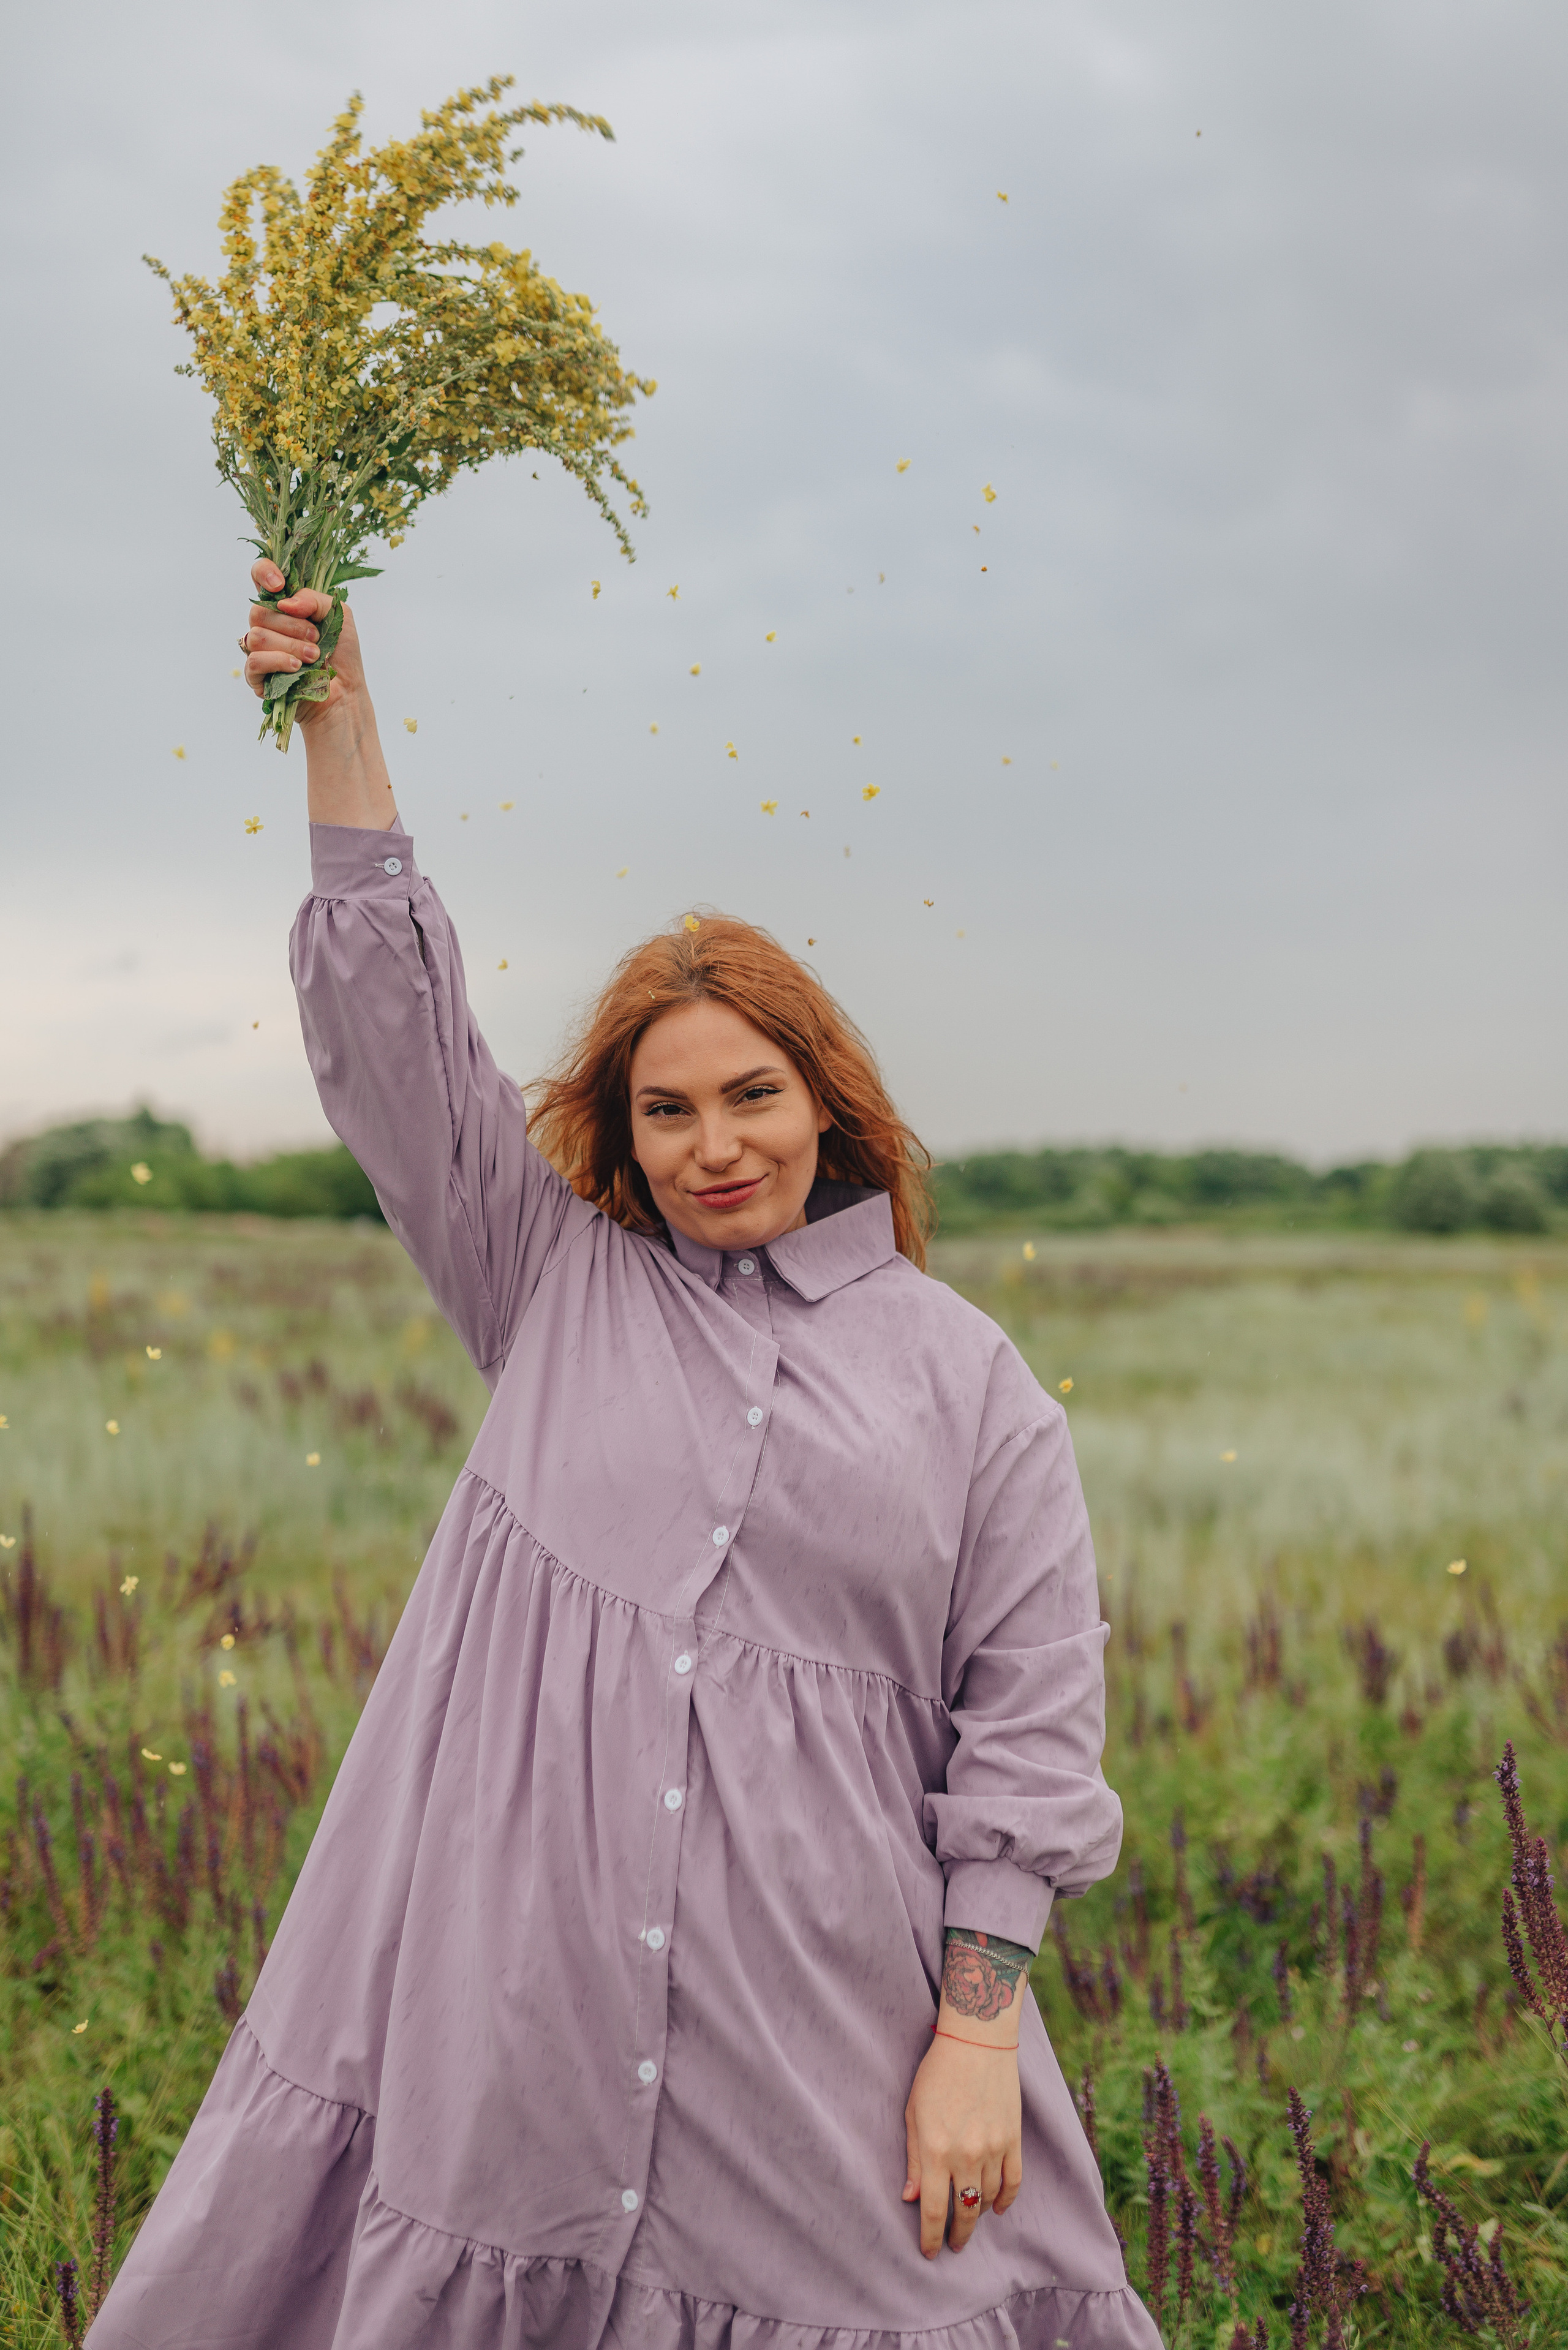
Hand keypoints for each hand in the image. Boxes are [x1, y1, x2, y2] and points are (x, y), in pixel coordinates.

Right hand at [241, 559, 366, 728]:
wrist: (345, 693)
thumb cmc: (342, 655)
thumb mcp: (339, 616)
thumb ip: (314, 598)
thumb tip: (284, 603)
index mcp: (284, 606)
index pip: (260, 576)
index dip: (264, 572)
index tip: (280, 584)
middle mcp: (268, 625)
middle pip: (259, 611)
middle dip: (292, 625)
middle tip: (316, 638)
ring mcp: (260, 650)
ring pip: (257, 636)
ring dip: (290, 646)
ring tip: (313, 657)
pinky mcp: (257, 677)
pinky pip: (254, 661)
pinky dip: (278, 662)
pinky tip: (297, 668)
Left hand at [902, 2032, 1021, 2257]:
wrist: (977, 2042)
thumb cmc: (937, 2073)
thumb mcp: (913, 2112)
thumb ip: (914, 2158)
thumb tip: (911, 2197)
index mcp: (936, 2150)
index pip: (933, 2209)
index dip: (930, 2237)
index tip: (929, 2253)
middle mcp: (966, 2155)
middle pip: (964, 2211)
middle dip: (958, 2234)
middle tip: (953, 2244)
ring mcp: (993, 2148)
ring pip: (988, 2199)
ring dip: (979, 2215)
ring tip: (970, 2220)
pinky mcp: (1013, 2139)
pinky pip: (1013, 2181)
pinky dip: (1006, 2199)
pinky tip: (997, 2207)